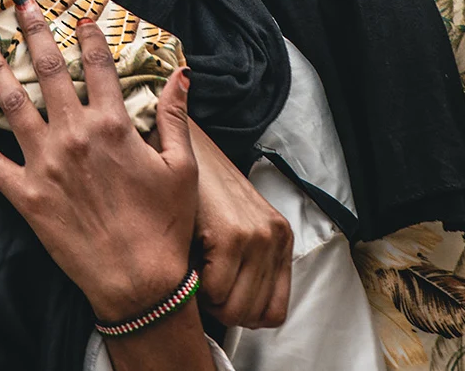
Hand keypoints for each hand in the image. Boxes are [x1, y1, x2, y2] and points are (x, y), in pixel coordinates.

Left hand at [0, 0, 198, 323]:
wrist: (139, 284)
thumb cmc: (165, 225)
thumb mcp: (181, 166)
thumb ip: (174, 115)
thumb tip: (181, 74)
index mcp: (113, 124)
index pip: (99, 65)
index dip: (89, 36)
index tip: (80, 16)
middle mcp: (75, 135)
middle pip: (50, 71)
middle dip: (34, 33)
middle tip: (21, 6)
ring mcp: (46, 165)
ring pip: (13, 105)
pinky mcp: (26, 197)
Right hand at [189, 123, 292, 328]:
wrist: (184, 147)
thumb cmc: (202, 190)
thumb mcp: (237, 224)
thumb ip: (247, 265)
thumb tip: (234, 316)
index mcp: (280, 238)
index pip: (274, 312)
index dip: (242, 314)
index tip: (221, 297)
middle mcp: (275, 238)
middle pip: (252, 316)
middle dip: (221, 309)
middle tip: (203, 281)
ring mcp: (256, 237)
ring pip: (234, 310)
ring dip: (208, 301)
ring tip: (196, 271)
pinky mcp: (232, 236)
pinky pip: (214, 293)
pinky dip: (196, 287)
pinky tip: (189, 259)